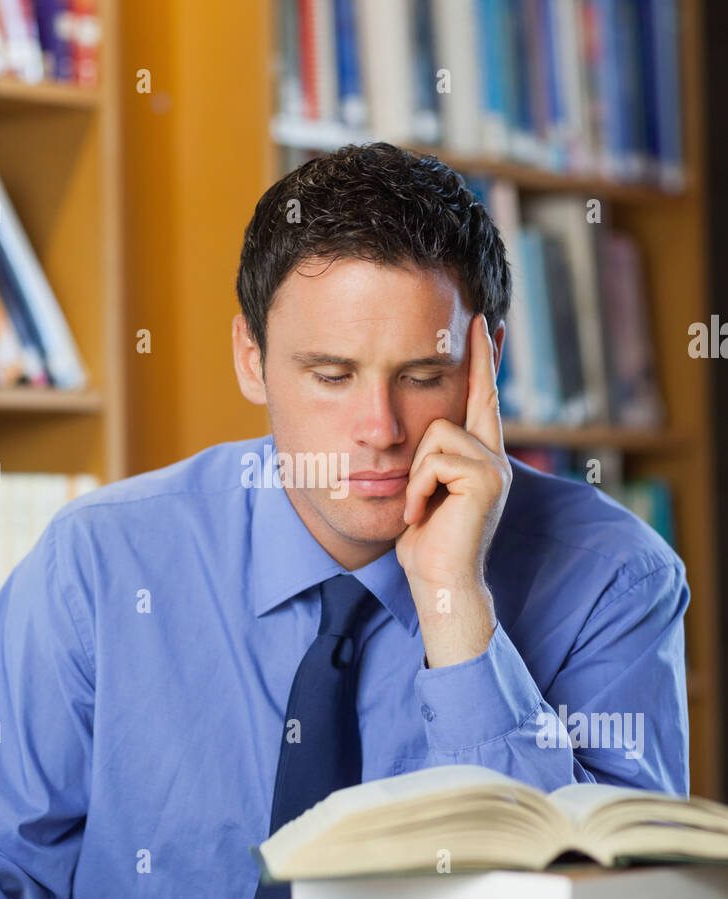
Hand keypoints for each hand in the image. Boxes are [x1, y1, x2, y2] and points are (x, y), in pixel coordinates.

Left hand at [395, 313, 511, 667]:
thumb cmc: (423, 542)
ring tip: (418, 505)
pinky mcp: (486, 479)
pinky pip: (435, 458)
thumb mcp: (419, 490)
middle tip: (481, 316)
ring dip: (415, 472)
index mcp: (479, 456)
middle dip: (479, 355)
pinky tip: (420, 513)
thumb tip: (403, 428)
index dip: (484, 360)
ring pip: (437, 432)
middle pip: (470, 397)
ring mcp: (495, 467)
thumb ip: (426, 458)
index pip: (483, 398)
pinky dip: (417, 487)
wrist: (438, 582)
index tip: (486, 321)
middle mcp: (494, 456)